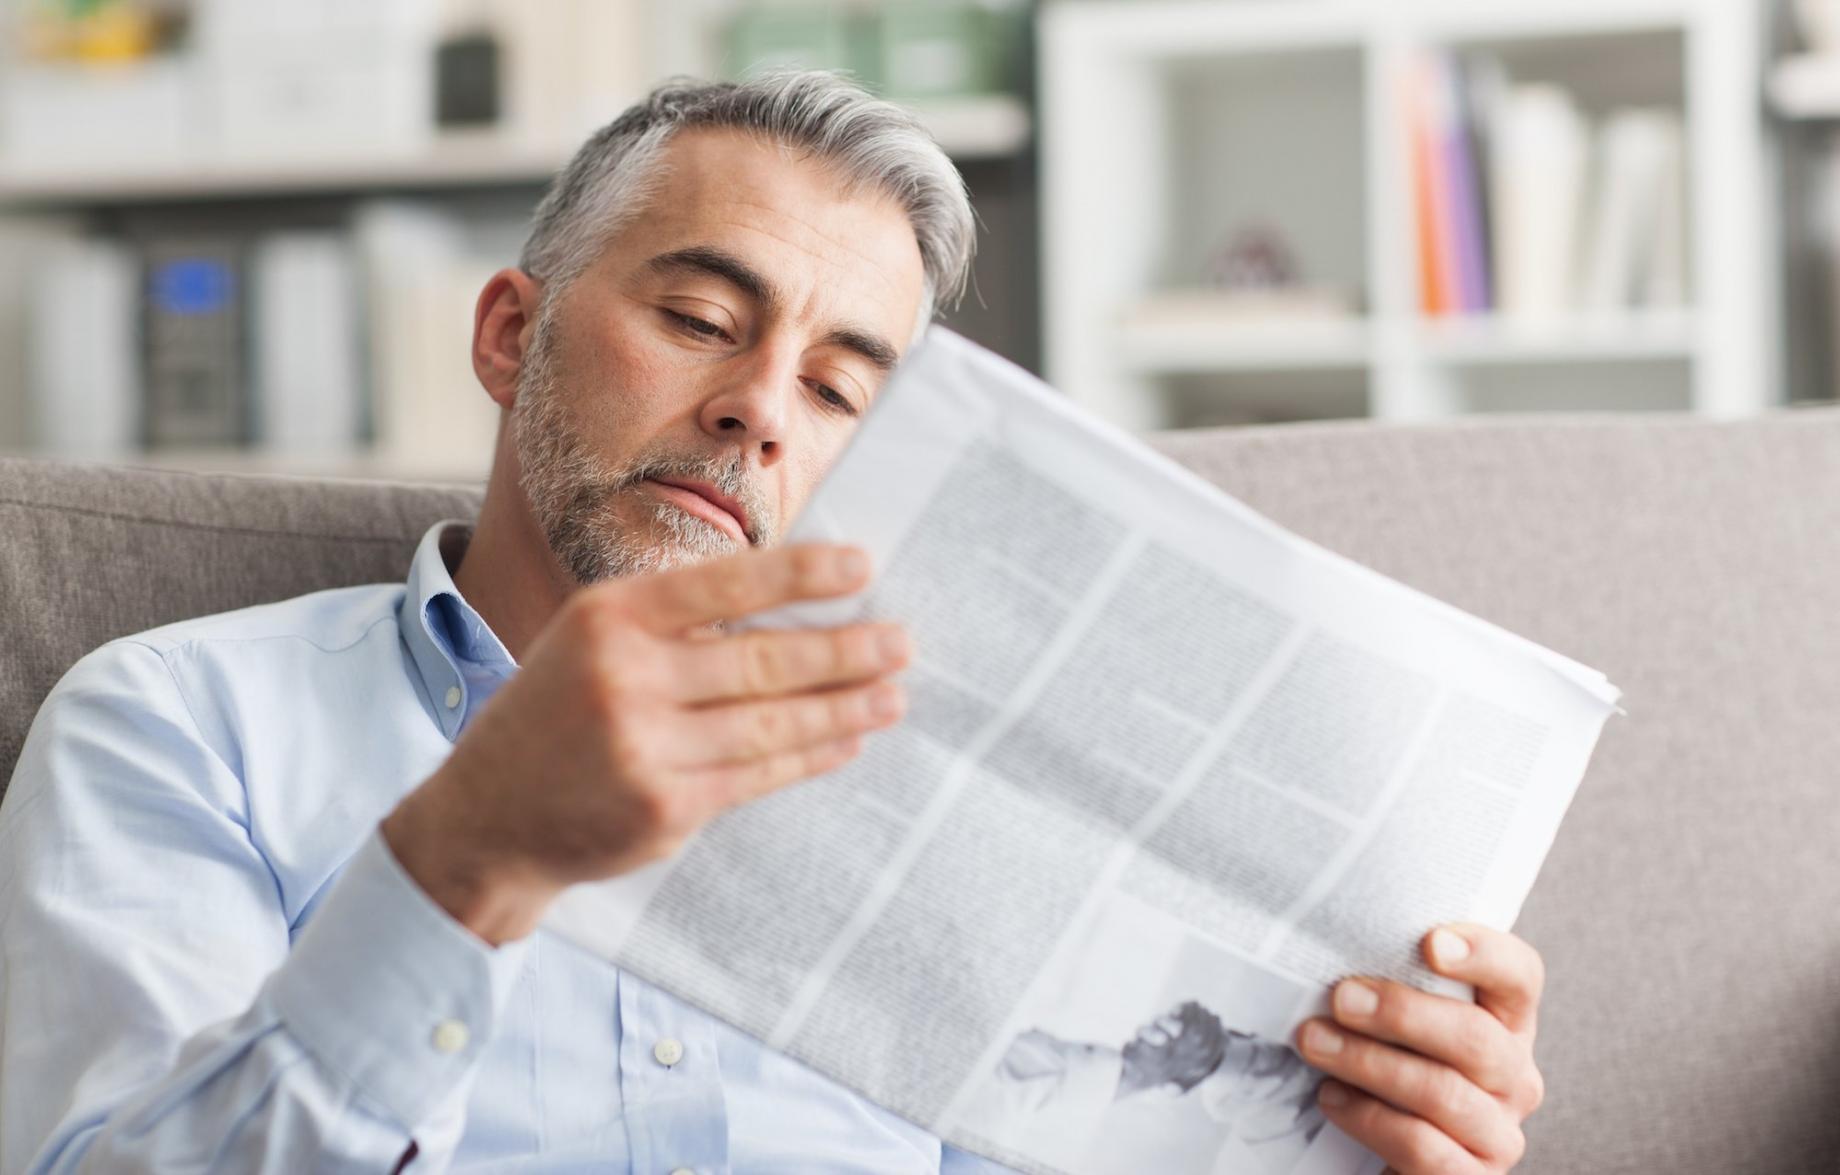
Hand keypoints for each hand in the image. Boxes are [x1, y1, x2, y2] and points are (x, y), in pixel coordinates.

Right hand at [382, 543, 908, 945]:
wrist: (486, 818)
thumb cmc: (556, 714)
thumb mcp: (592, 642)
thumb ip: (676, 624)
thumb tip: (794, 608)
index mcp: (610, 617)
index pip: (724, 583)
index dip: (801, 574)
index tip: (864, 566)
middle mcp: (625, 677)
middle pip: (761, 659)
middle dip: (845, 650)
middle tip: (903, 641)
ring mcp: (645, 747)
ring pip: (770, 722)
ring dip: (843, 708)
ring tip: (892, 694)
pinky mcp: (665, 809)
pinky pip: (758, 776)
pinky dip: (810, 755)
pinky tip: (846, 741)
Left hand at [1294, 925, 1544, 1173]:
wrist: (1376, 1155)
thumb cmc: (1383, 1069)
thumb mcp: (1393, 1021)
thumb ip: (1390, 982)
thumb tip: (1336, 941)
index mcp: (1505, 1024)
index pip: (1520, 977)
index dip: (1484, 954)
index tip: (1430, 942)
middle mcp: (1514, 1077)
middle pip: (1476, 1037)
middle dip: (1401, 1013)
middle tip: (1341, 998)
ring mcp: (1498, 1134)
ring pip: (1443, 1093)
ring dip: (1370, 1063)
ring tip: (1315, 1042)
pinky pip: (1426, 1149)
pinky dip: (1372, 1120)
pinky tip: (1332, 1098)